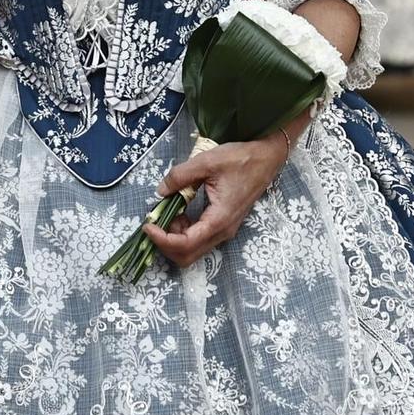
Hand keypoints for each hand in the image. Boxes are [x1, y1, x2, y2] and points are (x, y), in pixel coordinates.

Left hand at [143, 114, 310, 269]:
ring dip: (174, 238)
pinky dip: (183, 232)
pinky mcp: (224, 225)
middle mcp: (222, 232)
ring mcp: (225, 230)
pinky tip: (178, 213)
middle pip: (188, 255)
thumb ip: (180, 176)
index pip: (186, 244)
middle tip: (153, 224)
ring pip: (193, 250)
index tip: (148, 225)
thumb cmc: (240, 159)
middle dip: (165, 244)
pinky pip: (200, 239)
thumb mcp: (206, 161)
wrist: (266, 158)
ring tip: (164, 215)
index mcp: (219, 220)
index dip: (162, 239)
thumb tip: (160, 191)